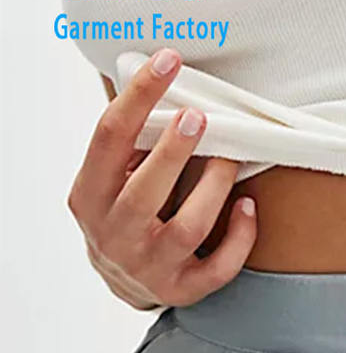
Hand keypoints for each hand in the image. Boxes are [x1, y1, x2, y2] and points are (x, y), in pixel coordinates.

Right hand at [67, 47, 256, 309]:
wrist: (122, 282)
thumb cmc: (122, 215)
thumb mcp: (108, 181)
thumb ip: (128, 145)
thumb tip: (166, 85)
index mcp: (90, 197)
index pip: (109, 137)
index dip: (139, 96)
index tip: (168, 62)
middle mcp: (115, 234)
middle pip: (146, 191)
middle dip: (174, 152)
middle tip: (199, 117)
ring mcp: (150, 267)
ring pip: (189, 229)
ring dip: (214, 190)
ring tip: (230, 160)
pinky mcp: (183, 290)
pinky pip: (219, 267)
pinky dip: (239, 237)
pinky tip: (249, 207)